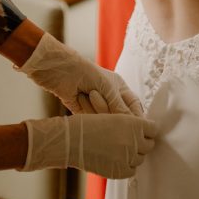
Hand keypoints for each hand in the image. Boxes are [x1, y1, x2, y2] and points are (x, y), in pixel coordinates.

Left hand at [18, 32, 142, 115]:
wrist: (61, 71)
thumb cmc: (87, 72)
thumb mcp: (108, 88)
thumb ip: (120, 107)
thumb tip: (133, 124)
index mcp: (120, 89)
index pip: (133, 107)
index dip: (136, 116)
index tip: (137, 126)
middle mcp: (110, 99)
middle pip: (118, 116)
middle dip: (109, 108)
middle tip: (97, 94)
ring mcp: (96, 107)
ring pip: (104, 119)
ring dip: (95, 106)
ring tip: (89, 93)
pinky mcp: (84, 114)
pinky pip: (91, 120)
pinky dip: (86, 109)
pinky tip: (80, 97)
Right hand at [22, 112, 157, 176]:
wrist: (71, 140)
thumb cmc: (89, 125)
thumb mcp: (113, 117)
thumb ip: (131, 125)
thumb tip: (145, 134)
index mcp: (134, 124)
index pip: (153, 129)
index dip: (147, 131)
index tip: (143, 132)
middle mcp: (134, 141)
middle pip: (149, 145)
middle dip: (141, 143)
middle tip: (130, 142)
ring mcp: (128, 157)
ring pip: (140, 158)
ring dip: (133, 155)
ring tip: (118, 150)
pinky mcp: (120, 171)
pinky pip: (131, 170)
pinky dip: (126, 166)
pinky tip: (116, 160)